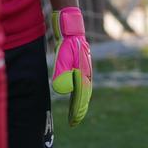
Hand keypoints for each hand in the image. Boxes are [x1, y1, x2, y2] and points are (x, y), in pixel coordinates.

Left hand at [50, 7, 91, 126]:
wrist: (71, 25)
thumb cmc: (67, 41)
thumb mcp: (63, 56)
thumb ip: (62, 72)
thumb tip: (61, 91)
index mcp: (84, 73)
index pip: (81, 96)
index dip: (77, 110)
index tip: (73, 122)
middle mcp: (86, 73)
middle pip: (84, 95)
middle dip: (79, 109)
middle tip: (74, 122)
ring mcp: (84, 69)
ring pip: (82, 89)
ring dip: (79, 102)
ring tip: (74, 112)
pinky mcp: (79, 65)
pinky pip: (79, 83)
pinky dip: (77, 92)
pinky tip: (72, 93)